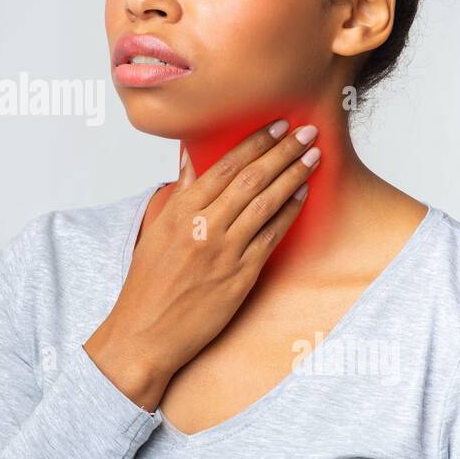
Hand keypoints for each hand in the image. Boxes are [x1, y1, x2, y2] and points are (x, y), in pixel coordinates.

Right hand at [84, 120, 319, 410]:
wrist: (146, 332)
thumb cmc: (148, 283)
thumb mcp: (157, 229)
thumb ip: (181, 192)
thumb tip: (190, 158)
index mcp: (181, 210)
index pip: (225, 165)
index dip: (255, 143)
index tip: (276, 126)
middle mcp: (204, 226)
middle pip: (251, 178)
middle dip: (282, 151)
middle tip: (306, 132)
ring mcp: (225, 251)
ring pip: (266, 203)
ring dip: (293, 176)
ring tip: (312, 157)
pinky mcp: (241, 276)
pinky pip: (271, 237)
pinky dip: (289, 213)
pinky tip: (302, 196)